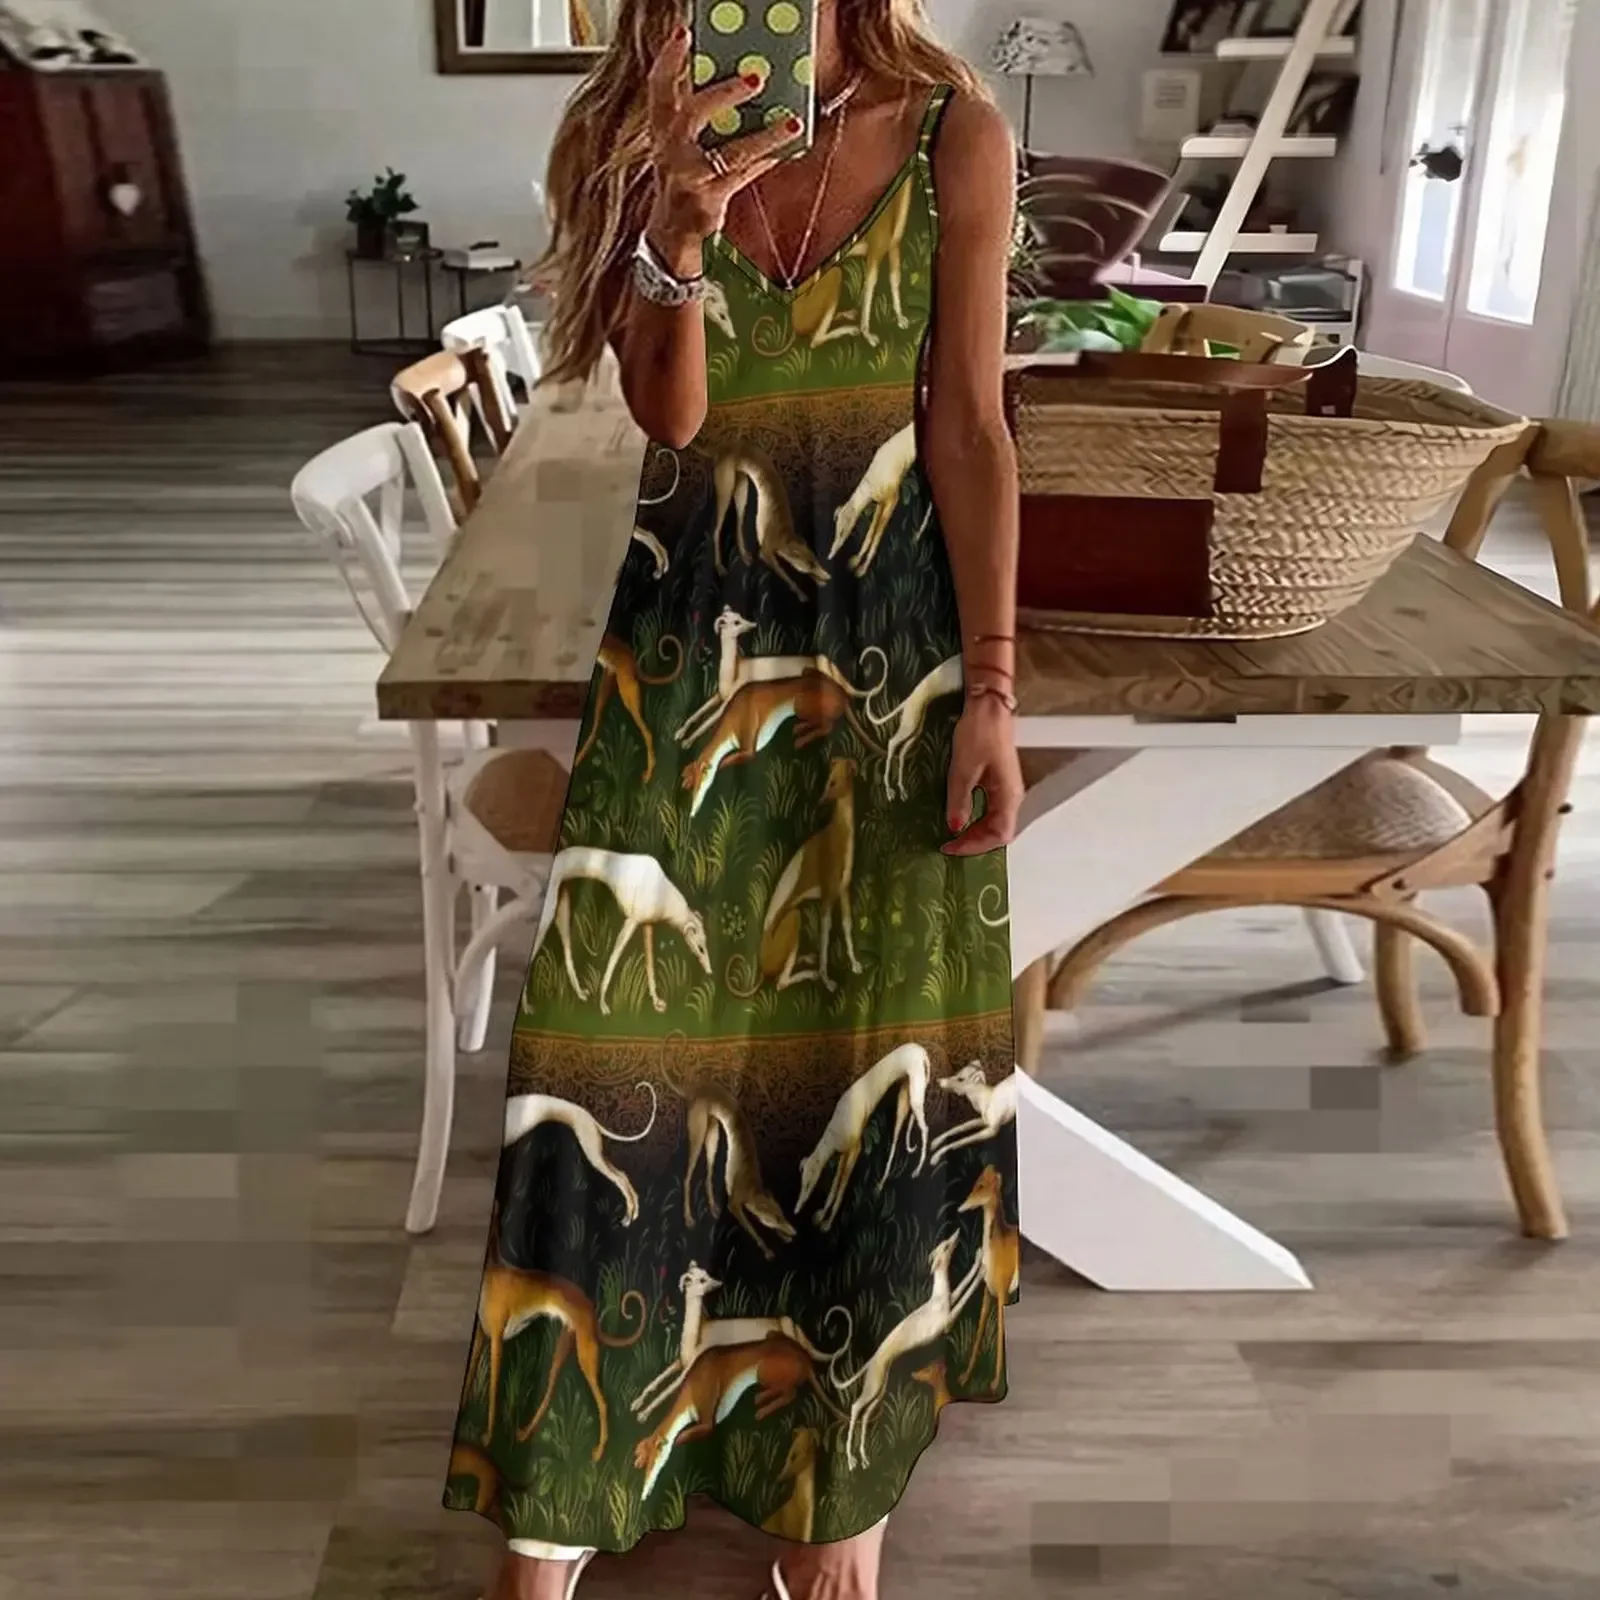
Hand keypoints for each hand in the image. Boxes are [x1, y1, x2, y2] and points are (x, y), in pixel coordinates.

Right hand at [643, 27, 803, 276]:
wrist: (671, 239)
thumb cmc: (684, 184)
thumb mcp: (685, 147)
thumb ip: (704, 119)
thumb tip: (744, 83)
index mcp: (662, 132)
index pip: (659, 88)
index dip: (668, 59)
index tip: (683, 33)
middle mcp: (669, 153)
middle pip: (691, 114)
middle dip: (723, 92)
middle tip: (755, 77)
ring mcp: (688, 179)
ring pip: (730, 151)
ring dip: (764, 135)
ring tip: (791, 121)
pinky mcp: (707, 202)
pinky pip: (743, 176)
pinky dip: (766, 160)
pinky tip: (787, 148)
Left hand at [941, 696, 1022, 855]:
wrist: (988, 707)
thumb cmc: (979, 733)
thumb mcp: (963, 769)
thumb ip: (959, 801)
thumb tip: (955, 827)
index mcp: (1008, 795)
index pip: (999, 835)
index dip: (975, 846)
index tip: (951, 847)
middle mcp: (1012, 796)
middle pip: (999, 832)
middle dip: (975, 842)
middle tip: (949, 845)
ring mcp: (1006, 788)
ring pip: (995, 822)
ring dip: (976, 832)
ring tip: (953, 836)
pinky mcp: (998, 781)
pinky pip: (990, 809)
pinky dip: (976, 819)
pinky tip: (961, 817)